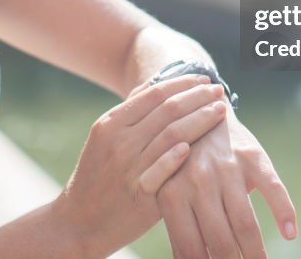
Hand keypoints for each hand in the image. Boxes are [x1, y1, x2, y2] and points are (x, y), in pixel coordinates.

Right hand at [53, 75, 229, 256]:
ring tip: (221, 111)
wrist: (79, 222)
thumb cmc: (98, 175)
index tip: (203, 79)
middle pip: (168, 111)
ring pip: (172, 136)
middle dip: (198, 97)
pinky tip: (195, 145)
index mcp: (111, 124)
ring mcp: (129, 169)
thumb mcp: (104, 138)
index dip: (183, 83)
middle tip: (219, 90)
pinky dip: (177, 157)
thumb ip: (130, 112)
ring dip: (201, 120)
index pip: (154, 94)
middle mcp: (119, 142)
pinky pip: (161, 172)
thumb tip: (157, 83)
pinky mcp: (139, 196)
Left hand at [156, 107, 296, 258]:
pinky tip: (290, 234)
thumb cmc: (182, 161)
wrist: (197, 108)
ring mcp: (226, 168)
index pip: (189, 249)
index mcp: (172, 196)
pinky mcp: (252, 156)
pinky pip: (272, 188)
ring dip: (257, 254)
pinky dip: (283, 211)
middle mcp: (198, 182)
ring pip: (245, 223)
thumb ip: (181, 227)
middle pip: (220, 242)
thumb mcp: (171, 189)